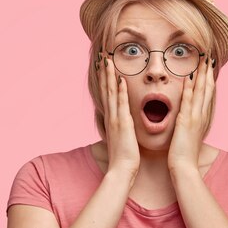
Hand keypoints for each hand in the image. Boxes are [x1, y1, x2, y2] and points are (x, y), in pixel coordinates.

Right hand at [97, 51, 139, 179]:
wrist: (121, 170)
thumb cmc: (124, 158)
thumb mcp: (123, 140)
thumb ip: (123, 130)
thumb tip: (124, 126)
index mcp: (113, 120)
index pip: (108, 96)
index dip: (106, 81)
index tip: (105, 68)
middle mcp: (112, 117)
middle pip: (106, 90)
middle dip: (104, 73)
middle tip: (102, 57)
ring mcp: (116, 120)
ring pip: (111, 93)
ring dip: (109, 76)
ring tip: (107, 61)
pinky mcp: (123, 124)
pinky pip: (121, 104)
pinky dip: (120, 91)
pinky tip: (121, 79)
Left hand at [168, 54, 214, 173]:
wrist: (184, 167)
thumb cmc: (183, 155)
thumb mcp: (188, 136)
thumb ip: (189, 125)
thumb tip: (187, 120)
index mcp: (201, 118)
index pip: (206, 95)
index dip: (208, 80)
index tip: (208, 67)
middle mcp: (200, 116)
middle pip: (207, 89)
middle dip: (208, 73)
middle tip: (209, 57)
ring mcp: (194, 118)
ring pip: (200, 92)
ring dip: (201, 75)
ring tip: (202, 61)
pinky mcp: (185, 121)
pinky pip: (188, 101)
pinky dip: (189, 88)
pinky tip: (189, 77)